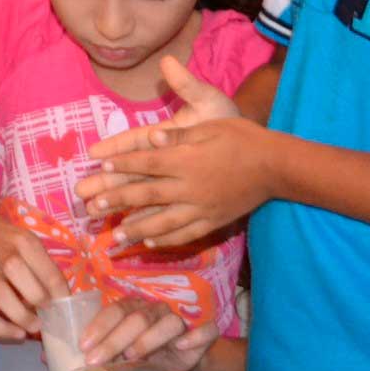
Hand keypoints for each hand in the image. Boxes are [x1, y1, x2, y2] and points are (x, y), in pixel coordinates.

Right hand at [0, 205, 70, 340]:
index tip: (64, 308)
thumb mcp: (22, 239)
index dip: (59, 293)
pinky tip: (15, 334)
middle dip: (38, 299)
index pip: (46, 268)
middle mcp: (1, 253)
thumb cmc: (0, 238)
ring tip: (34, 327)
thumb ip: (39, 264)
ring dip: (20, 315)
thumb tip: (58, 298)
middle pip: (20, 275)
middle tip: (48, 314)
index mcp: (22, 240)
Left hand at [76, 57, 272, 247]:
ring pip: (163, 222)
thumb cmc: (241, 138)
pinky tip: (151, 244)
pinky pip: (186, 234)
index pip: (147, 164)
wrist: (275, 165)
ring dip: (136, 229)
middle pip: (148, 196)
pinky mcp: (214, 220)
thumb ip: (178, 137)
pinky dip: (167, 240)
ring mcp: (202, 208)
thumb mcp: (209, 126)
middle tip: (93, 208)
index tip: (100, 168)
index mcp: (186, 160)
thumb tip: (150, 138)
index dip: (122, 166)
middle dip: (118, 201)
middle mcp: (190, 187)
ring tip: (114, 236)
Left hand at [80, 296, 219, 370]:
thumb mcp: (115, 350)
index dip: (100, 326)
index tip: (84, 347)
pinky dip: (196, 335)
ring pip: (168, 323)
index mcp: (134, 308)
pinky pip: (206, 330)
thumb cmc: (140, 352)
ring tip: (131, 356)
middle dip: (114, 340)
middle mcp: (156, 310)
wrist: (177, 361)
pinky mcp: (202, 336)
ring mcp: (180, 321)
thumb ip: (93, 347)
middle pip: (138, 318)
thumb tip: (56, 355)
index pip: (116, 310)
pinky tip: (182, 346)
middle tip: (96, 361)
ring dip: (149, 338)